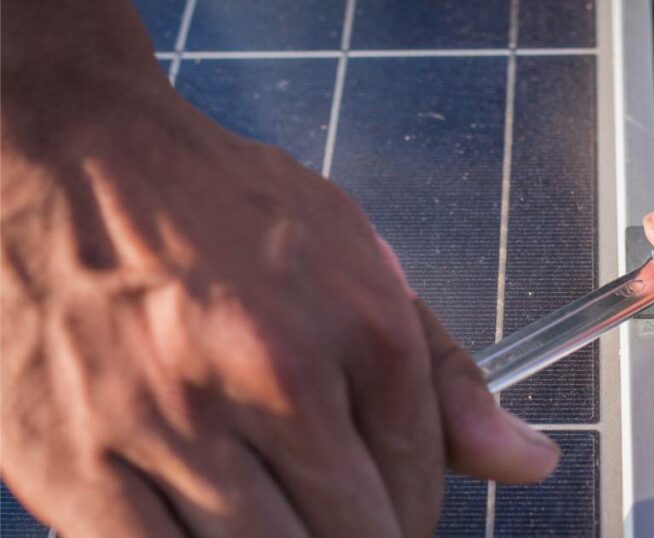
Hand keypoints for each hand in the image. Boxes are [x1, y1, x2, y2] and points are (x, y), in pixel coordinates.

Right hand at [1, 54, 557, 536]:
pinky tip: (206, 524)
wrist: (68, 155)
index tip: (388, 509)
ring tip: (271, 511)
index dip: (411, 513)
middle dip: (357, 537)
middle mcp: (276, 376)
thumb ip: (449, 372)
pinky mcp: (77, 465)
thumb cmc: (219, 206)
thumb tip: (529, 461)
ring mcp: (173, 424)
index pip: (419, 481)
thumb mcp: (359, 257)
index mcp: (361, 326)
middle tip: (330, 512)